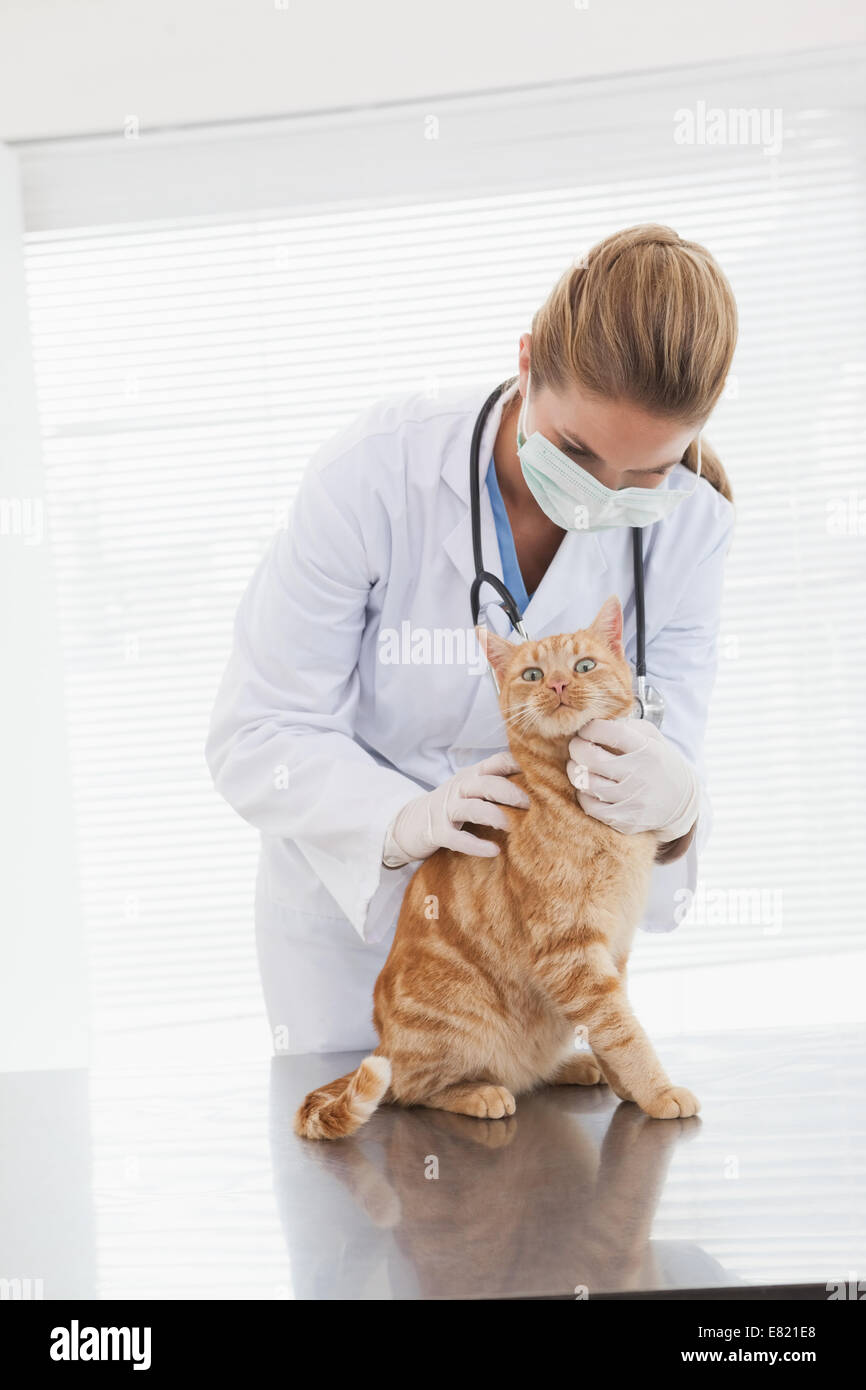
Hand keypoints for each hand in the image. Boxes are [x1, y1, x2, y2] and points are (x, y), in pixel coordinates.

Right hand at [382, 751, 529, 866]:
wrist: (409, 823)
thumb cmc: (451, 807)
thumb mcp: (471, 789)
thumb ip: (496, 785)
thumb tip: (536, 787)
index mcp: (472, 775)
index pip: (497, 762)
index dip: (519, 765)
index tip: (542, 773)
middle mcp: (460, 787)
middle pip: (488, 783)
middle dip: (511, 792)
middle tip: (531, 805)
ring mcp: (447, 809)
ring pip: (474, 808)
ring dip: (496, 816)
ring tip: (513, 826)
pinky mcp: (437, 832)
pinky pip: (458, 838)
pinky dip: (477, 845)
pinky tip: (494, 851)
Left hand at [566, 719, 698, 840]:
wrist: (681, 801)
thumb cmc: (659, 763)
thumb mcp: (653, 738)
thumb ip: (628, 726)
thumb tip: (596, 721)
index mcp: (648, 751)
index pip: (611, 733)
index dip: (590, 728)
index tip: (585, 729)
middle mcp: (640, 775)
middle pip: (591, 759)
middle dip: (576, 748)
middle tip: (577, 746)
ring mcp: (633, 801)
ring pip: (586, 784)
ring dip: (576, 771)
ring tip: (579, 765)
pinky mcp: (626, 821)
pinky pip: (590, 807)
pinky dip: (583, 794)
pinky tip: (588, 787)